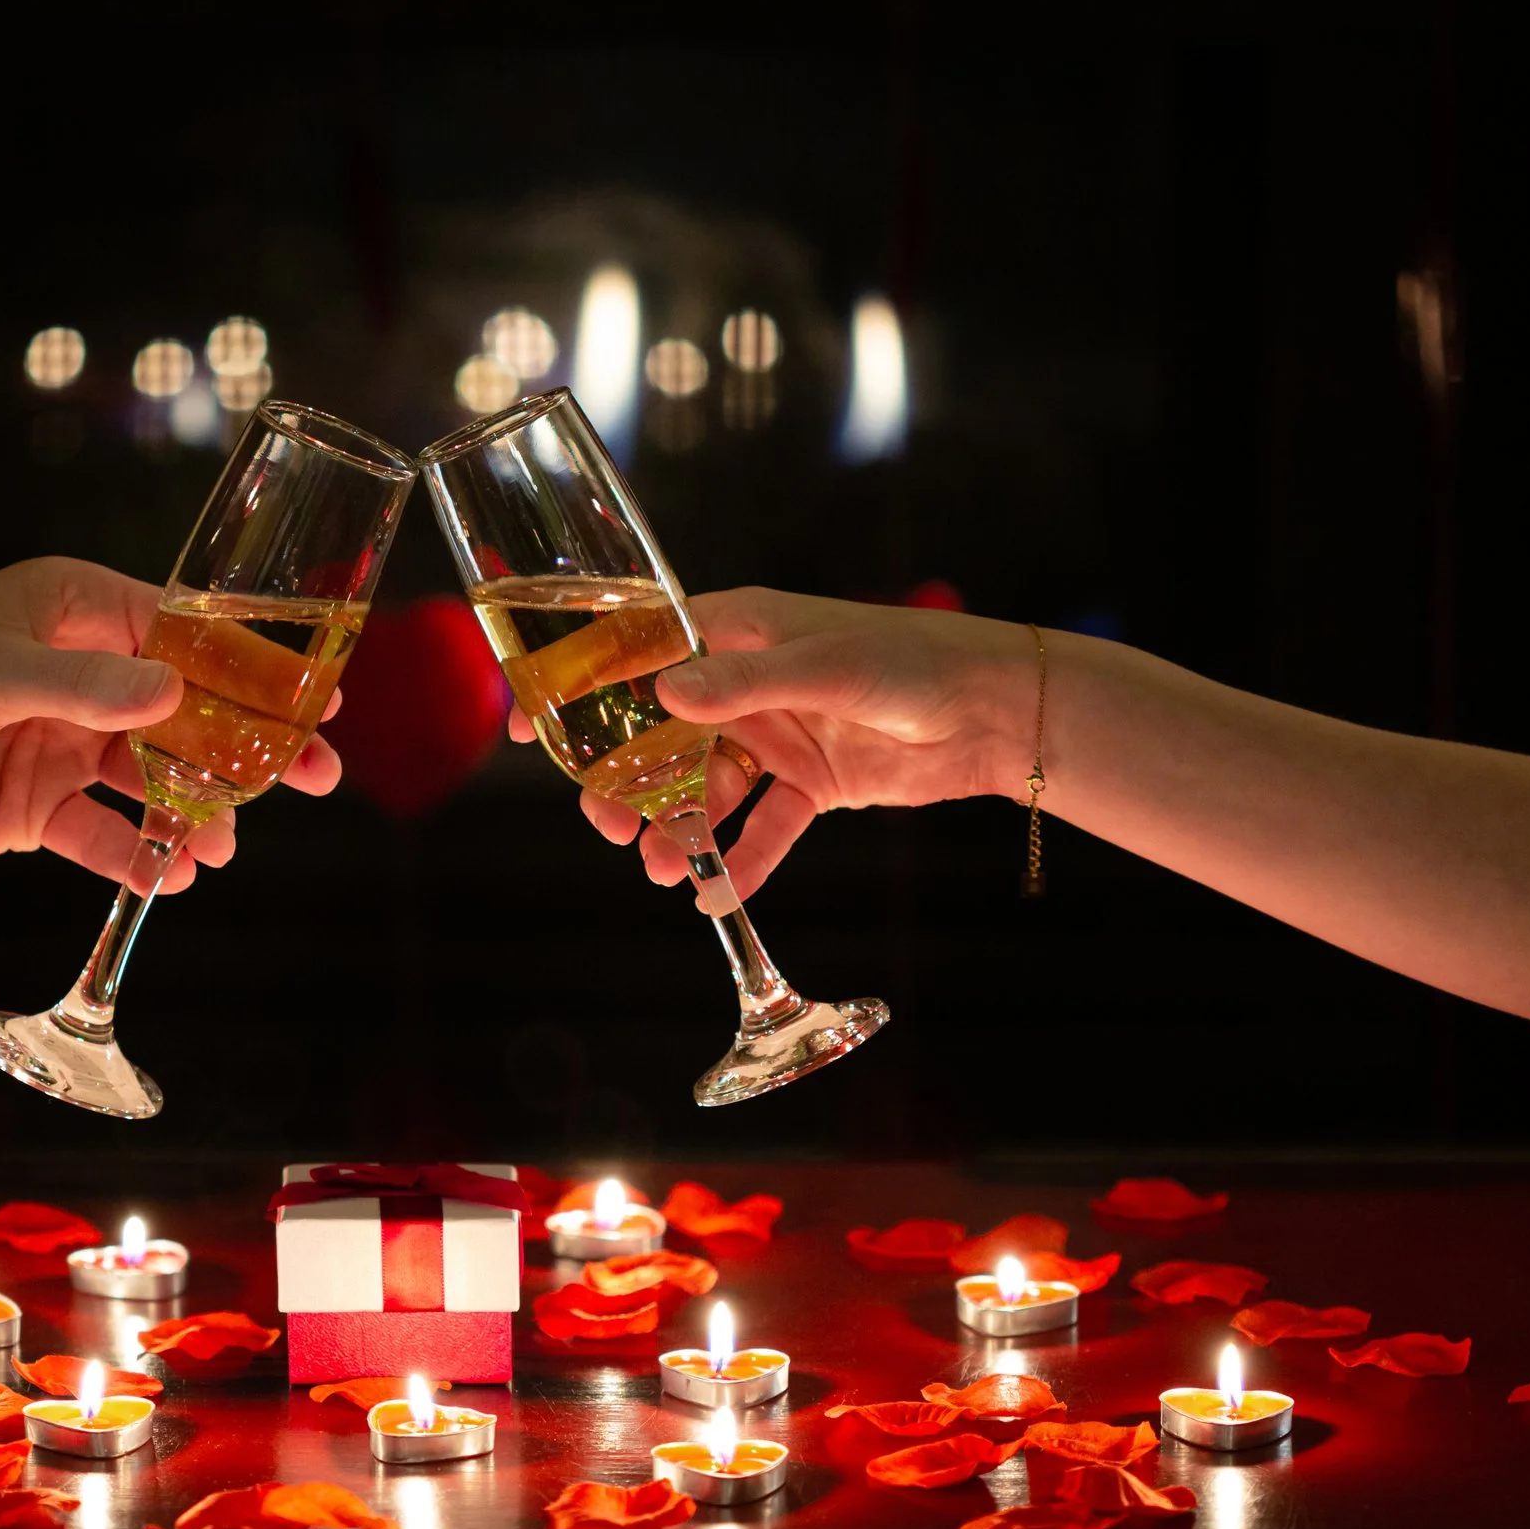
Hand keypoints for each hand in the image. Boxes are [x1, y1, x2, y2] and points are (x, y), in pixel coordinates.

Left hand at [0, 557, 341, 888]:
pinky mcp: (31, 809)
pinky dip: (136, 856)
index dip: (252, 667)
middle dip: (247, 747)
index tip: (314, 696)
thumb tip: (172, 697)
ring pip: (153, 777)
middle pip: (187, 712)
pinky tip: (168, 876)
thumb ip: (86, 688)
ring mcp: (57, 744)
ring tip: (223, 845)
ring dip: (196, 810)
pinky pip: (102, 833)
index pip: (185, 634)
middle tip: (313, 778)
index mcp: (72, 611)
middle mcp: (76, 675)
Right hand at [513, 587, 1037, 901]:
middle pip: (661, 735)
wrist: (999, 711)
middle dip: (627, 783)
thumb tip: (663, 695)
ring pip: (705, 788)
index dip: (579, 688)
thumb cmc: (915, 663)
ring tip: (660, 869)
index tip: (530, 729)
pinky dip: (739, 861)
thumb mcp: (827, 667)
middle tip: (607, 826)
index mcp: (737, 634)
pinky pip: (761, 827)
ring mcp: (778, 735)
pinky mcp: (813, 783)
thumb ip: (745, 684)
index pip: (637, 653)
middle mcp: (748, 684)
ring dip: (678, 828)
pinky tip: (715, 894)